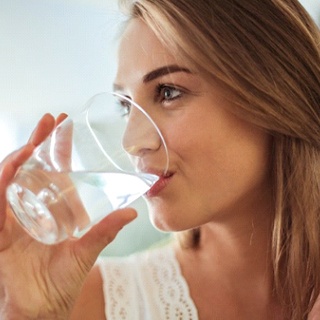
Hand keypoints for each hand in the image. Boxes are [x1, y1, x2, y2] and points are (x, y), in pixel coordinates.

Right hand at [0, 114, 136, 318]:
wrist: (42, 308)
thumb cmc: (63, 280)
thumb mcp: (88, 250)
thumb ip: (107, 230)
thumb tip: (132, 212)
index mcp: (54, 206)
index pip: (54, 168)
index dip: (57, 146)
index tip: (64, 123)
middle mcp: (33, 205)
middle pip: (33, 166)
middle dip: (39, 141)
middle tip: (50, 120)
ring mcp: (14, 215)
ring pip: (12, 177)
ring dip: (21, 155)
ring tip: (35, 139)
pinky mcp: (0, 229)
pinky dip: (5, 180)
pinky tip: (16, 164)